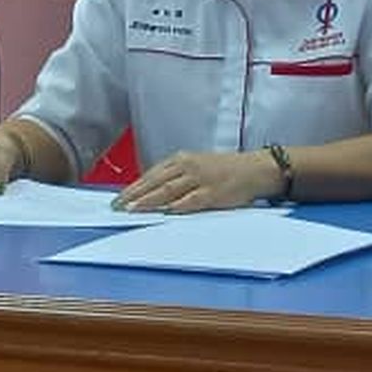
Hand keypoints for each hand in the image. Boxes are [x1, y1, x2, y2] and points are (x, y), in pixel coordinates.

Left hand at [113, 150, 281, 212]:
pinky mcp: (212, 193)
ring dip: (148, 201)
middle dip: (134, 196)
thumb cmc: (222, 170)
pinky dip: (176, 206)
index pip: (150, 175)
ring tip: (132, 210)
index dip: (132, 188)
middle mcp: (186, 167)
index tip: (117, 199)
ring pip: (167, 191)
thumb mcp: (195, 165)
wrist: (254, 168)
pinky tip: (164, 212)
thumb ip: (174, 177)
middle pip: (154, 183)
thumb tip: (149, 192)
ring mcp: (199, 179)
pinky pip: (191, 200)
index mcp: (180, 160)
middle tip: (117, 207)